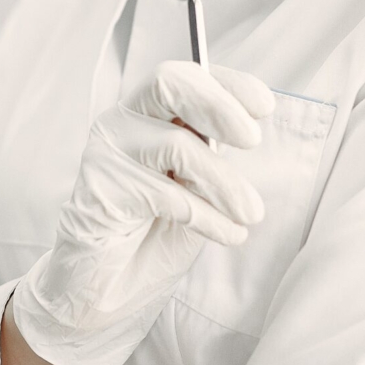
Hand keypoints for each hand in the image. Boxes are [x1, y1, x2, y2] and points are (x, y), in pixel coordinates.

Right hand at [9, 61, 274, 364]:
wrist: (107, 288)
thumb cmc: (154, 233)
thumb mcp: (198, 186)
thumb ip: (213, 153)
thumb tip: (246, 129)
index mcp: (149, 113)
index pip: (187, 75)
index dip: (228, 84)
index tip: (264, 106)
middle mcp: (124, 122)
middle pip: (168, 82)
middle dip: (218, 106)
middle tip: (252, 140)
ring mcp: (107, 152)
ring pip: (175, 144)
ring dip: (223, 182)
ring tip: (249, 214)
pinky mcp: (100, 189)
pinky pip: (165, 194)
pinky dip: (207, 217)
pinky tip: (226, 234)